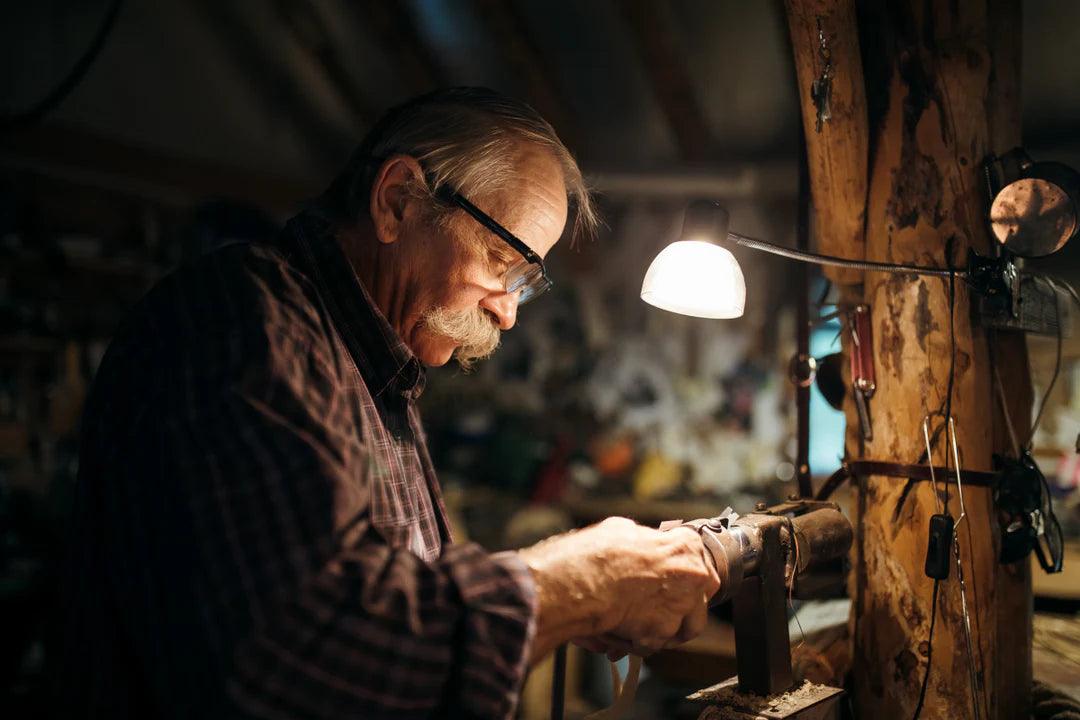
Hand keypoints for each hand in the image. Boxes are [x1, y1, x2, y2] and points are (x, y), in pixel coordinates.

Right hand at [518, 517, 719, 661]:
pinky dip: (637, 642)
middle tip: (658, 609)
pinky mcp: (663, 632)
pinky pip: (655, 643)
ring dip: (662, 629)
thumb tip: (639, 544)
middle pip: (701, 599)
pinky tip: (619, 632)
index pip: (700, 563)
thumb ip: (643, 542)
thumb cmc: (596, 553)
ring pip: (684, 627)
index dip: (683, 576)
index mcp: (686, 546)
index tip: (673, 582)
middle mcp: (693, 575)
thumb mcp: (621, 530)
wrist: (580, 581)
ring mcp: (681, 606)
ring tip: (636, 624)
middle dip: (682, 607)